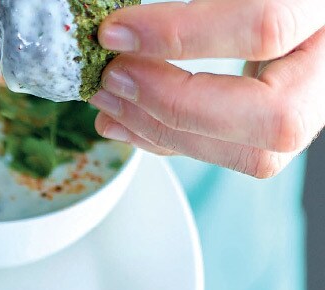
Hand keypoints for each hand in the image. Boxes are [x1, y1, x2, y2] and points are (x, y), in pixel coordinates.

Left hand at [89, 0, 324, 177]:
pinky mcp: (280, 129)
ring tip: (107, 99)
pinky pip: (229, 154)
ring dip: (160, 131)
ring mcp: (315, 105)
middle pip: (273, 115)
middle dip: (174, 103)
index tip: (116, 32)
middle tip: (112, 76)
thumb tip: (121, 26)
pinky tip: (123, 120)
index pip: (266, 26)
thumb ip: (198, 4)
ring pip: (254, 153)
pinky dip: (166, 141)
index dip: (182, 34)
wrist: (296, 7)